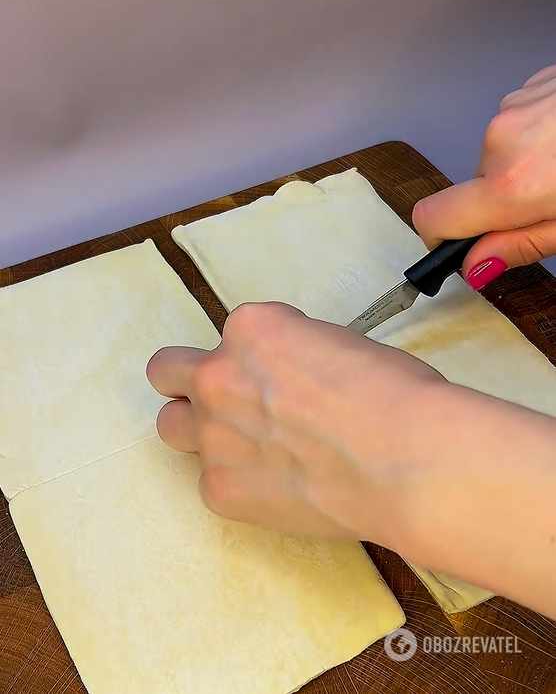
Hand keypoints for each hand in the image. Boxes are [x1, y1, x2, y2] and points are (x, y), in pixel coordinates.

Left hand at [146, 301, 445, 543]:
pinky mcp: (220, 490)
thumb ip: (290, 355)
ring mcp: (212, 435)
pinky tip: (278, 487)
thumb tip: (284, 379)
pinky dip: (236, 481)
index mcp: (251, 328)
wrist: (406, 461)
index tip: (283, 376)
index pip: (231, 336)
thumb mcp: (336, 344)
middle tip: (228, 401)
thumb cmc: (393, 396)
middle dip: (190, 381)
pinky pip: (210, 480)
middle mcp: (218, 376)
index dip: (257, 357)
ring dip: (199, 429)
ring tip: (246, 447)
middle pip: (166, 371)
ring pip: (172, 425)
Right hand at [412, 63, 555, 289]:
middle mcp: (501, 140)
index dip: (441, 239)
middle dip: (503, 201)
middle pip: (472, 187)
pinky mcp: (532, 85)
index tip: (462, 246)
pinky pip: (518, 125)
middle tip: (552, 202)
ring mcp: (515, 106)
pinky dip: (538, 138)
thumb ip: (521, 246)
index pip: (432, 218)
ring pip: (498, 154)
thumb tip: (477, 266)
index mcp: (511, 185)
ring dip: (525, 166)